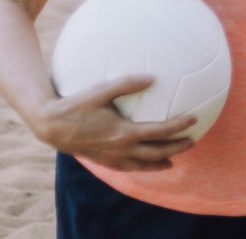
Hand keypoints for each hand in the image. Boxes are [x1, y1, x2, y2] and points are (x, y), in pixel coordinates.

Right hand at [33, 75, 196, 171]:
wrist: (50, 126)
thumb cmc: (76, 105)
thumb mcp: (101, 90)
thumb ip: (127, 83)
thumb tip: (152, 77)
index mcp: (125, 133)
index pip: (160, 132)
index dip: (180, 126)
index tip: (194, 119)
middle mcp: (121, 149)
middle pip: (157, 153)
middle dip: (177, 148)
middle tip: (192, 141)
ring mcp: (112, 158)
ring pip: (143, 166)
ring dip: (160, 162)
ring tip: (172, 161)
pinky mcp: (102, 161)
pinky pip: (126, 168)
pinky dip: (140, 168)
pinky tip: (143, 164)